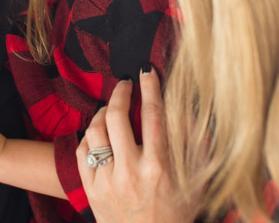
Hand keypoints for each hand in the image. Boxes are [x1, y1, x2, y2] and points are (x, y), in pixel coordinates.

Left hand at [77, 66, 195, 222]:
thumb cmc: (176, 215)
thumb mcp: (195, 184)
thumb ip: (196, 147)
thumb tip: (192, 112)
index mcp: (159, 167)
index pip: (152, 115)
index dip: (150, 88)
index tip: (147, 71)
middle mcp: (131, 171)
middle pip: (117, 116)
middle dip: (120, 92)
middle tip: (125, 84)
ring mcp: (108, 181)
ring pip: (95, 130)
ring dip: (102, 112)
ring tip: (111, 109)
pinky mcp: (92, 191)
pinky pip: (82, 152)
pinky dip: (89, 136)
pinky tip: (98, 132)